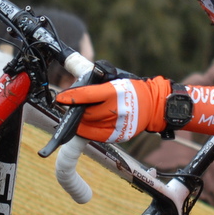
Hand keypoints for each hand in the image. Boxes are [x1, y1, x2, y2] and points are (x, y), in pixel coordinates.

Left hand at [55, 76, 172, 142]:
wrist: (153, 106)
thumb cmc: (132, 89)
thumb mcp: (116, 79)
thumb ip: (96, 82)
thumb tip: (75, 78)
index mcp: (114, 91)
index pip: (87, 95)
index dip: (71, 97)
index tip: (60, 98)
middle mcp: (116, 109)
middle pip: (85, 113)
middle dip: (77, 110)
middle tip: (73, 106)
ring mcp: (118, 125)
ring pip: (88, 126)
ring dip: (81, 121)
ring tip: (82, 115)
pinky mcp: (118, 136)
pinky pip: (95, 136)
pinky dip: (88, 130)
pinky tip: (88, 124)